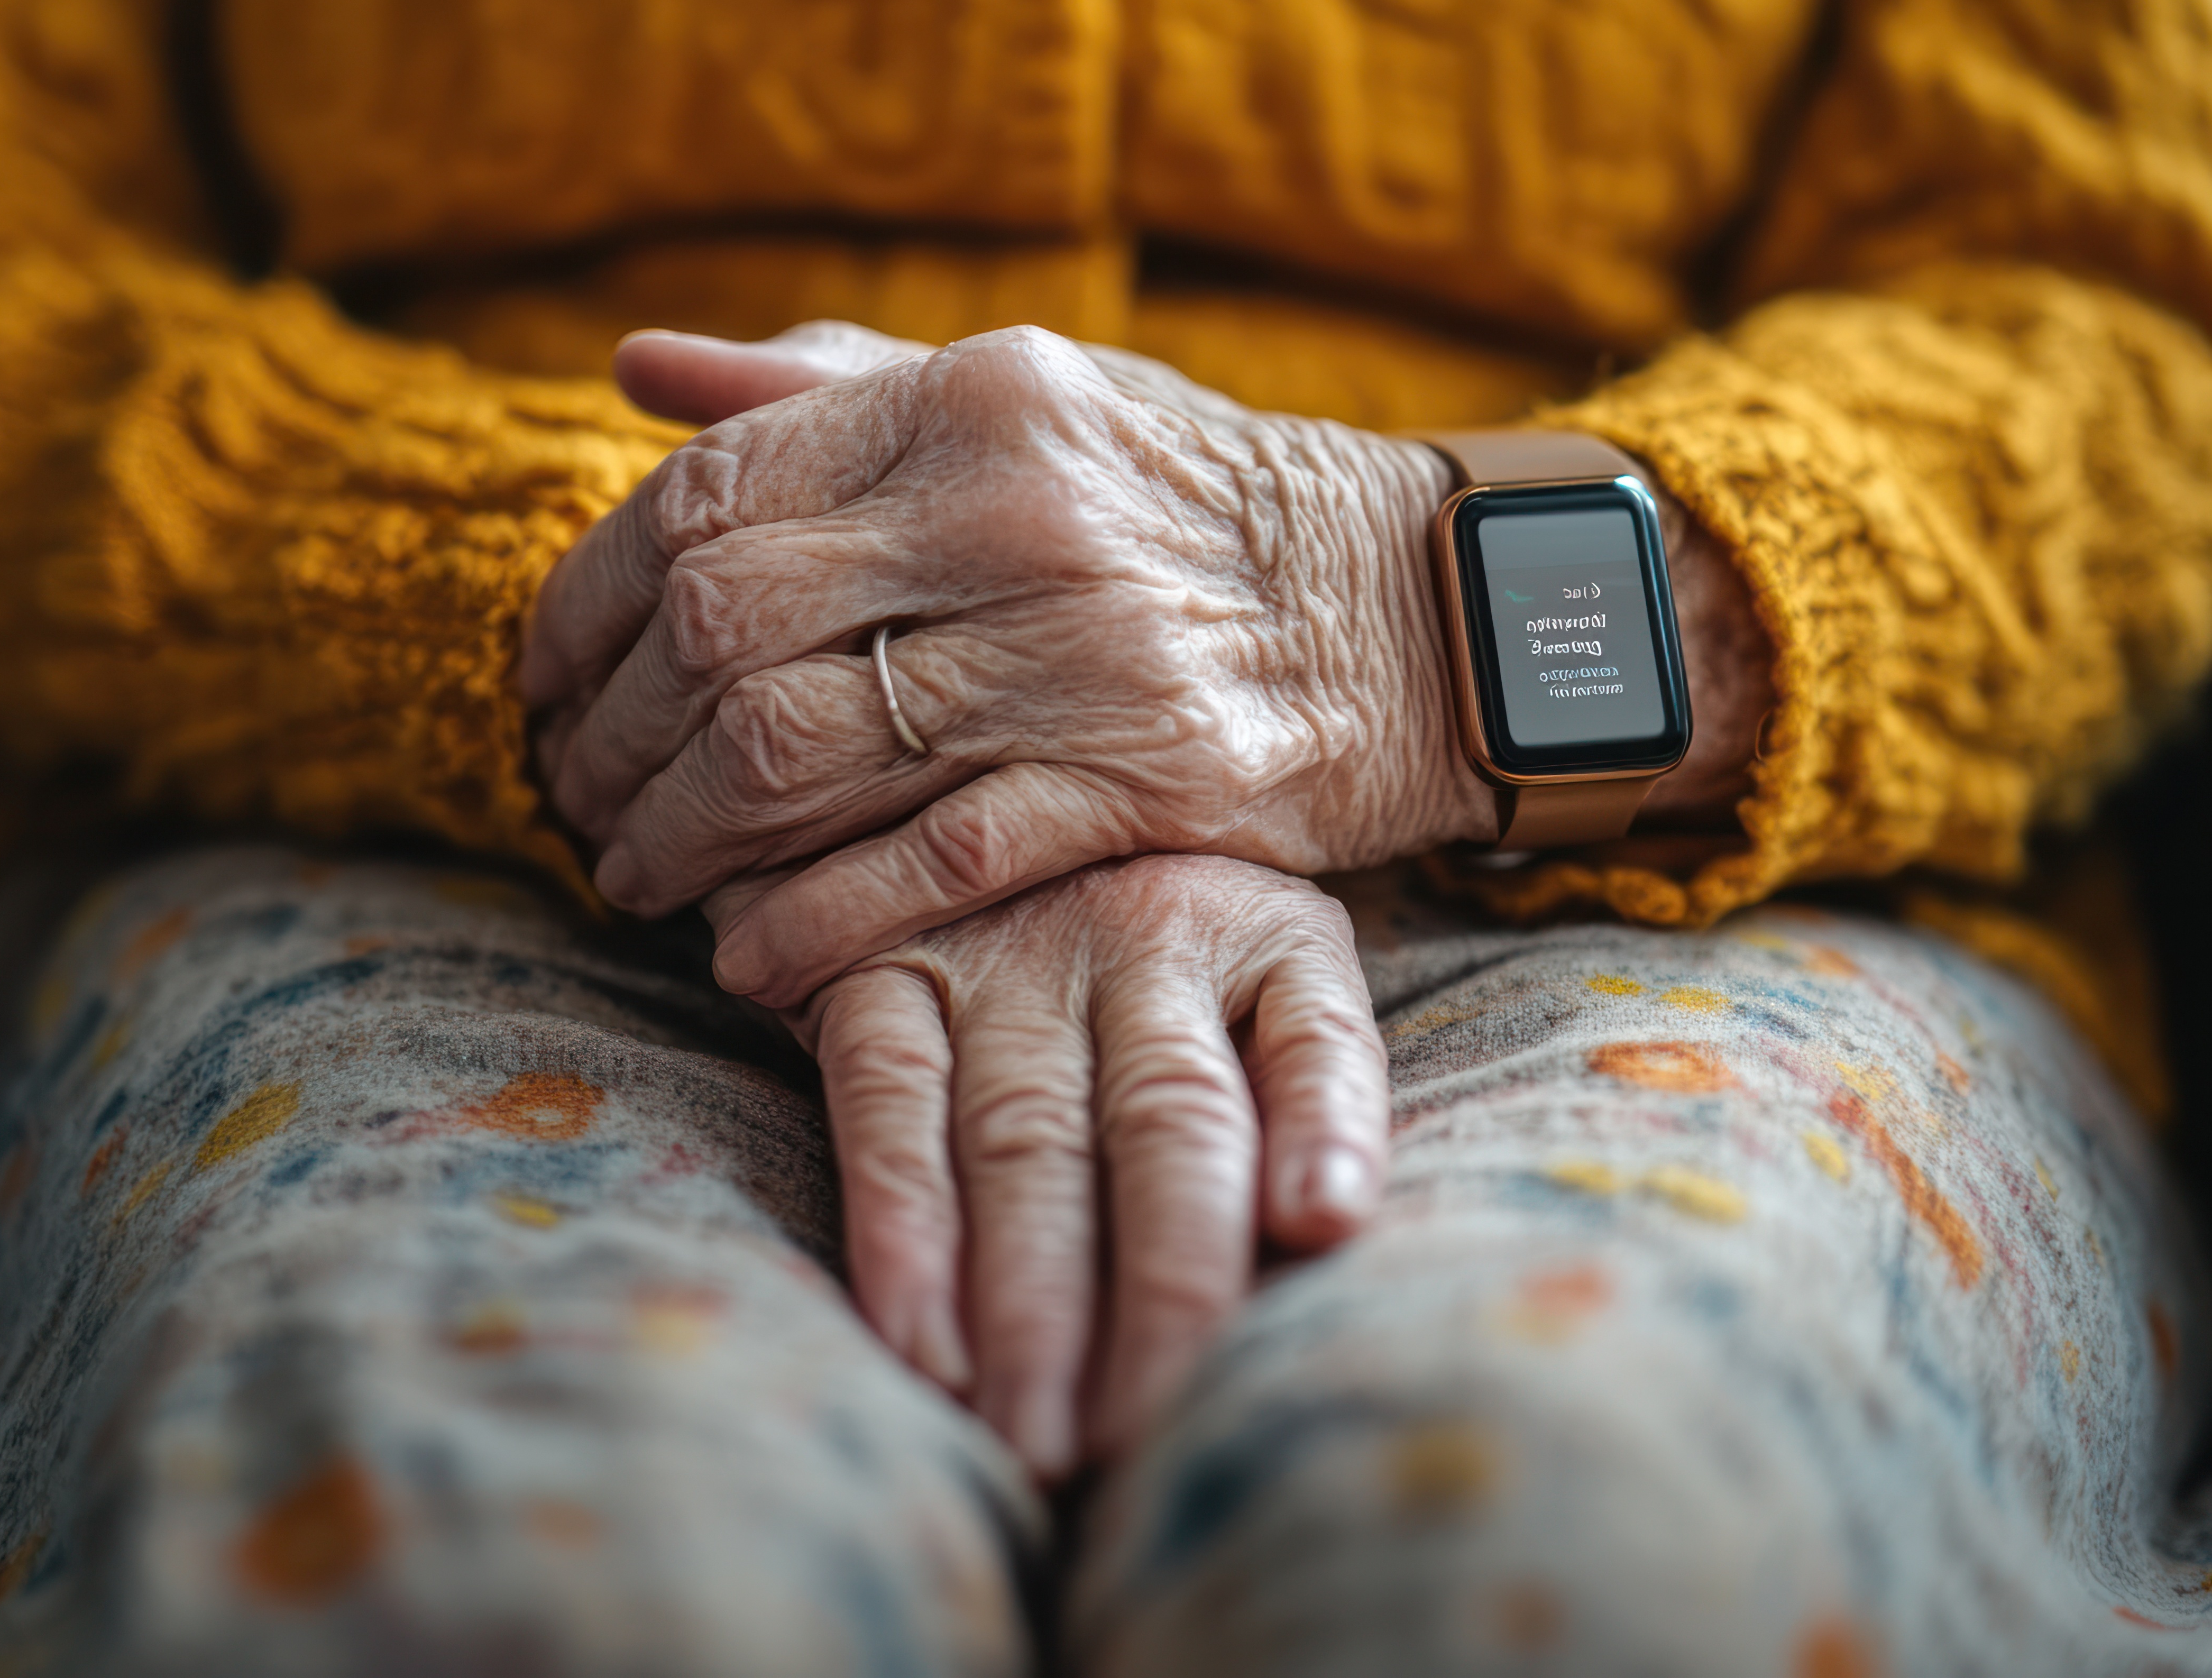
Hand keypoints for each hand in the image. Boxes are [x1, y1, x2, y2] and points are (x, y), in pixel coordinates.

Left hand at [524, 321, 1491, 1006]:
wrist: (1410, 605)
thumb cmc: (1179, 499)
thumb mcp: (1026, 395)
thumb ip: (826, 385)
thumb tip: (638, 369)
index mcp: (976, 399)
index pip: (708, 495)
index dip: (587, 598)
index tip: (543, 673)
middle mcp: (1020, 516)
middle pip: (727, 635)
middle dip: (611, 736)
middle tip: (570, 797)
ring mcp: (1084, 657)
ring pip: (801, 757)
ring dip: (682, 838)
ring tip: (635, 877)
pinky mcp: (1142, 787)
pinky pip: (924, 865)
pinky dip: (812, 921)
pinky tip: (745, 953)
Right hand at [735, 851, 1386, 1479]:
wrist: (994, 772)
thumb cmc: (1176, 929)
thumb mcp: (1281, 967)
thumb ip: (1319, 1084)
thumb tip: (1331, 1224)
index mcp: (1265, 933)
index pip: (1317, 1042)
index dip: (1325, 1129)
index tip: (1324, 1226)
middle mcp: (1140, 934)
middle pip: (1167, 1127)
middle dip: (1158, 1294)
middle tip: (1144, 1439)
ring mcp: (1004, 952)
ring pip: (1025, 1140)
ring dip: (1028, 1302)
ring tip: (1036, 1438)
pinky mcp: (880, 972)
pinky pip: (889, 1108)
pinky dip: (903, 1233)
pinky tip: (920, 1347)